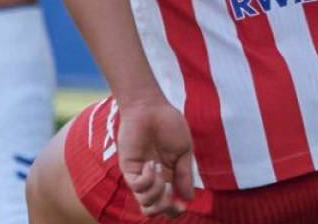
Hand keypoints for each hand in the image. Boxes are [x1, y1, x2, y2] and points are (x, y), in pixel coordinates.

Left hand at [115, 98, 195, 217]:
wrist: (151, 107)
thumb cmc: (169, 124)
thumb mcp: (184, 151)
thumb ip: (184, 175)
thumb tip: (188, 199)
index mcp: (167, 176)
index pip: (167, 204)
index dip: (174, 210)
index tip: (183, 205)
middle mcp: (152, 179)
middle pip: (153, 210)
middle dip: (165, 207)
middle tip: (169, 190)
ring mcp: (139, 175)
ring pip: (145, 203)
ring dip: (156, 191)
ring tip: (159, 169)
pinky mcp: (129, 168)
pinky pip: (137, 186)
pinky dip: (147, 179)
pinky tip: (151, 164)